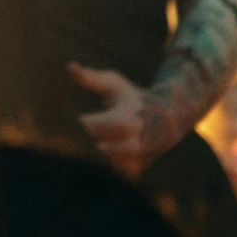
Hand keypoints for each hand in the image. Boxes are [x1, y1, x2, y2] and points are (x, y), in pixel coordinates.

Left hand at [69, 61, 173, 177]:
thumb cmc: (131, 97)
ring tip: (100, 140)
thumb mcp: (113, 84)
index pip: (112, 124)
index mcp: (132, 115)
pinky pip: (118, 171)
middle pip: (109, 148)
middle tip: (89, 132)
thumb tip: (70, 66)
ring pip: (113, 162)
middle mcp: (139, 137)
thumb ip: (90, 78)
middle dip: (95, 140)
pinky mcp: (139, 166)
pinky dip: (110, 163)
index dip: (92, 123)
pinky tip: (109, 151)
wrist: (166, 118)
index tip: (83, 118)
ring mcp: (141, 154)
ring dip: (101, 152)